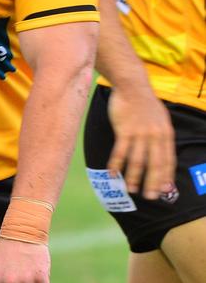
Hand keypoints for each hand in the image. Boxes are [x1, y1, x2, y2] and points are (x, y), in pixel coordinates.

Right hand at [107, 85, 175, 199]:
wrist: (132, 85)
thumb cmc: (144, 103)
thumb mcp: (160, 119)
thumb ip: (161, 136)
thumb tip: (162, 154)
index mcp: (166, 134)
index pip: (168, 160)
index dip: (165, 177)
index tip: (163, 191)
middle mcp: (155, 135)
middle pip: (155, 164)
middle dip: (152, 183)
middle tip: (149, 197)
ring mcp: (140, 133)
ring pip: (137, 161)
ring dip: (133, 177)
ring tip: (130, 189)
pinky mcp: (125, 129)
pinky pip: (120, 151)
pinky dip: (116, 164)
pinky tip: (113, 173)